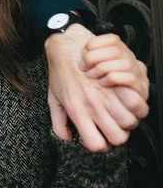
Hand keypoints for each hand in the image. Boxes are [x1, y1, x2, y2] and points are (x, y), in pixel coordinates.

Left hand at [45, 24, 147, 151]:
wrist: (66, 46)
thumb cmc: (59, 72)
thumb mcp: (54, 99)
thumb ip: (59, 123)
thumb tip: (68, 139)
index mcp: (78, 112)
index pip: (98, 144)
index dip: (102, 145)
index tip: (101, 138)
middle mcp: (94, 105)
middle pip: (120, 137)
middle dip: (119, 133)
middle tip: (113, 124)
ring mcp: (107, 93)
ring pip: (132, 120)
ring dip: (129, 118)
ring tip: (120, 111)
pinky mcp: (118, 79)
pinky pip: (138, 99)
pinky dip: (136, 101)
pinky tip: (126, 97)